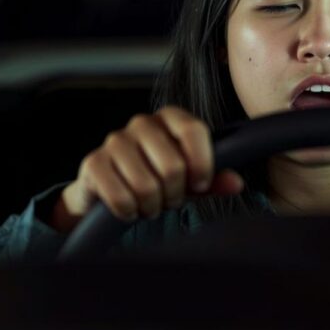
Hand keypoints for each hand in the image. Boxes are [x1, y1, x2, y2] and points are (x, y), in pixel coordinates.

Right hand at [53, 106, 244, 231]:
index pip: (194, 130)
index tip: (200, 184)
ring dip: (152, 206)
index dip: (202, 164)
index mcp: (170, 118)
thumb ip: (213, 179)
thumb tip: (236, 183)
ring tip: (149, 204)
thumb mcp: (188, 179)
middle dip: (174, 194)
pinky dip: (129, 212)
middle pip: (173, 166)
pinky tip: (129, 208)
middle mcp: (142, 123)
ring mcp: (115, 140)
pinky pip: (121, 198)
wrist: (107, 191)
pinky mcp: (93, 162)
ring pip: (147, 186)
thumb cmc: (155, 178)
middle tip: (169, 199)